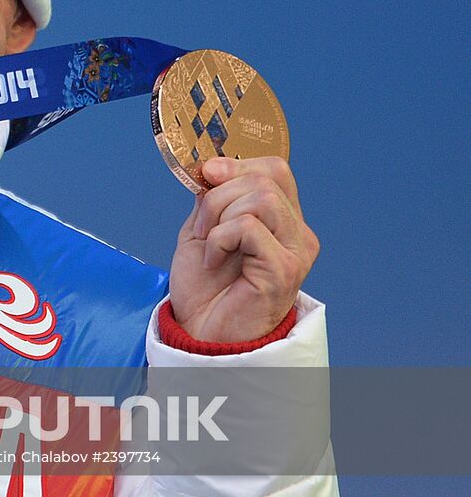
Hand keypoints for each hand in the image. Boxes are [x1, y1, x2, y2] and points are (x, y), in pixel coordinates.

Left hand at [168, 157, 318, 343]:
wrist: (200, 331)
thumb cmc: (205, 288)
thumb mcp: (202, 230)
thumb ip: (212, 199)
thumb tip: (214, 166)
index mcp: (281, 220)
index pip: (275, 170)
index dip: (237, 165)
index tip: (207, 177)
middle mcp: (297, 234)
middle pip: (266, 178)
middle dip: (220, 194)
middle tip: (202, 227)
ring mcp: (295, 252)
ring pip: (261, 198)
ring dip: (219, 215)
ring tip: (209, 245)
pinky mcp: (284, 270)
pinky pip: (249, 228)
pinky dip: (220, 238)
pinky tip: (214, 261)